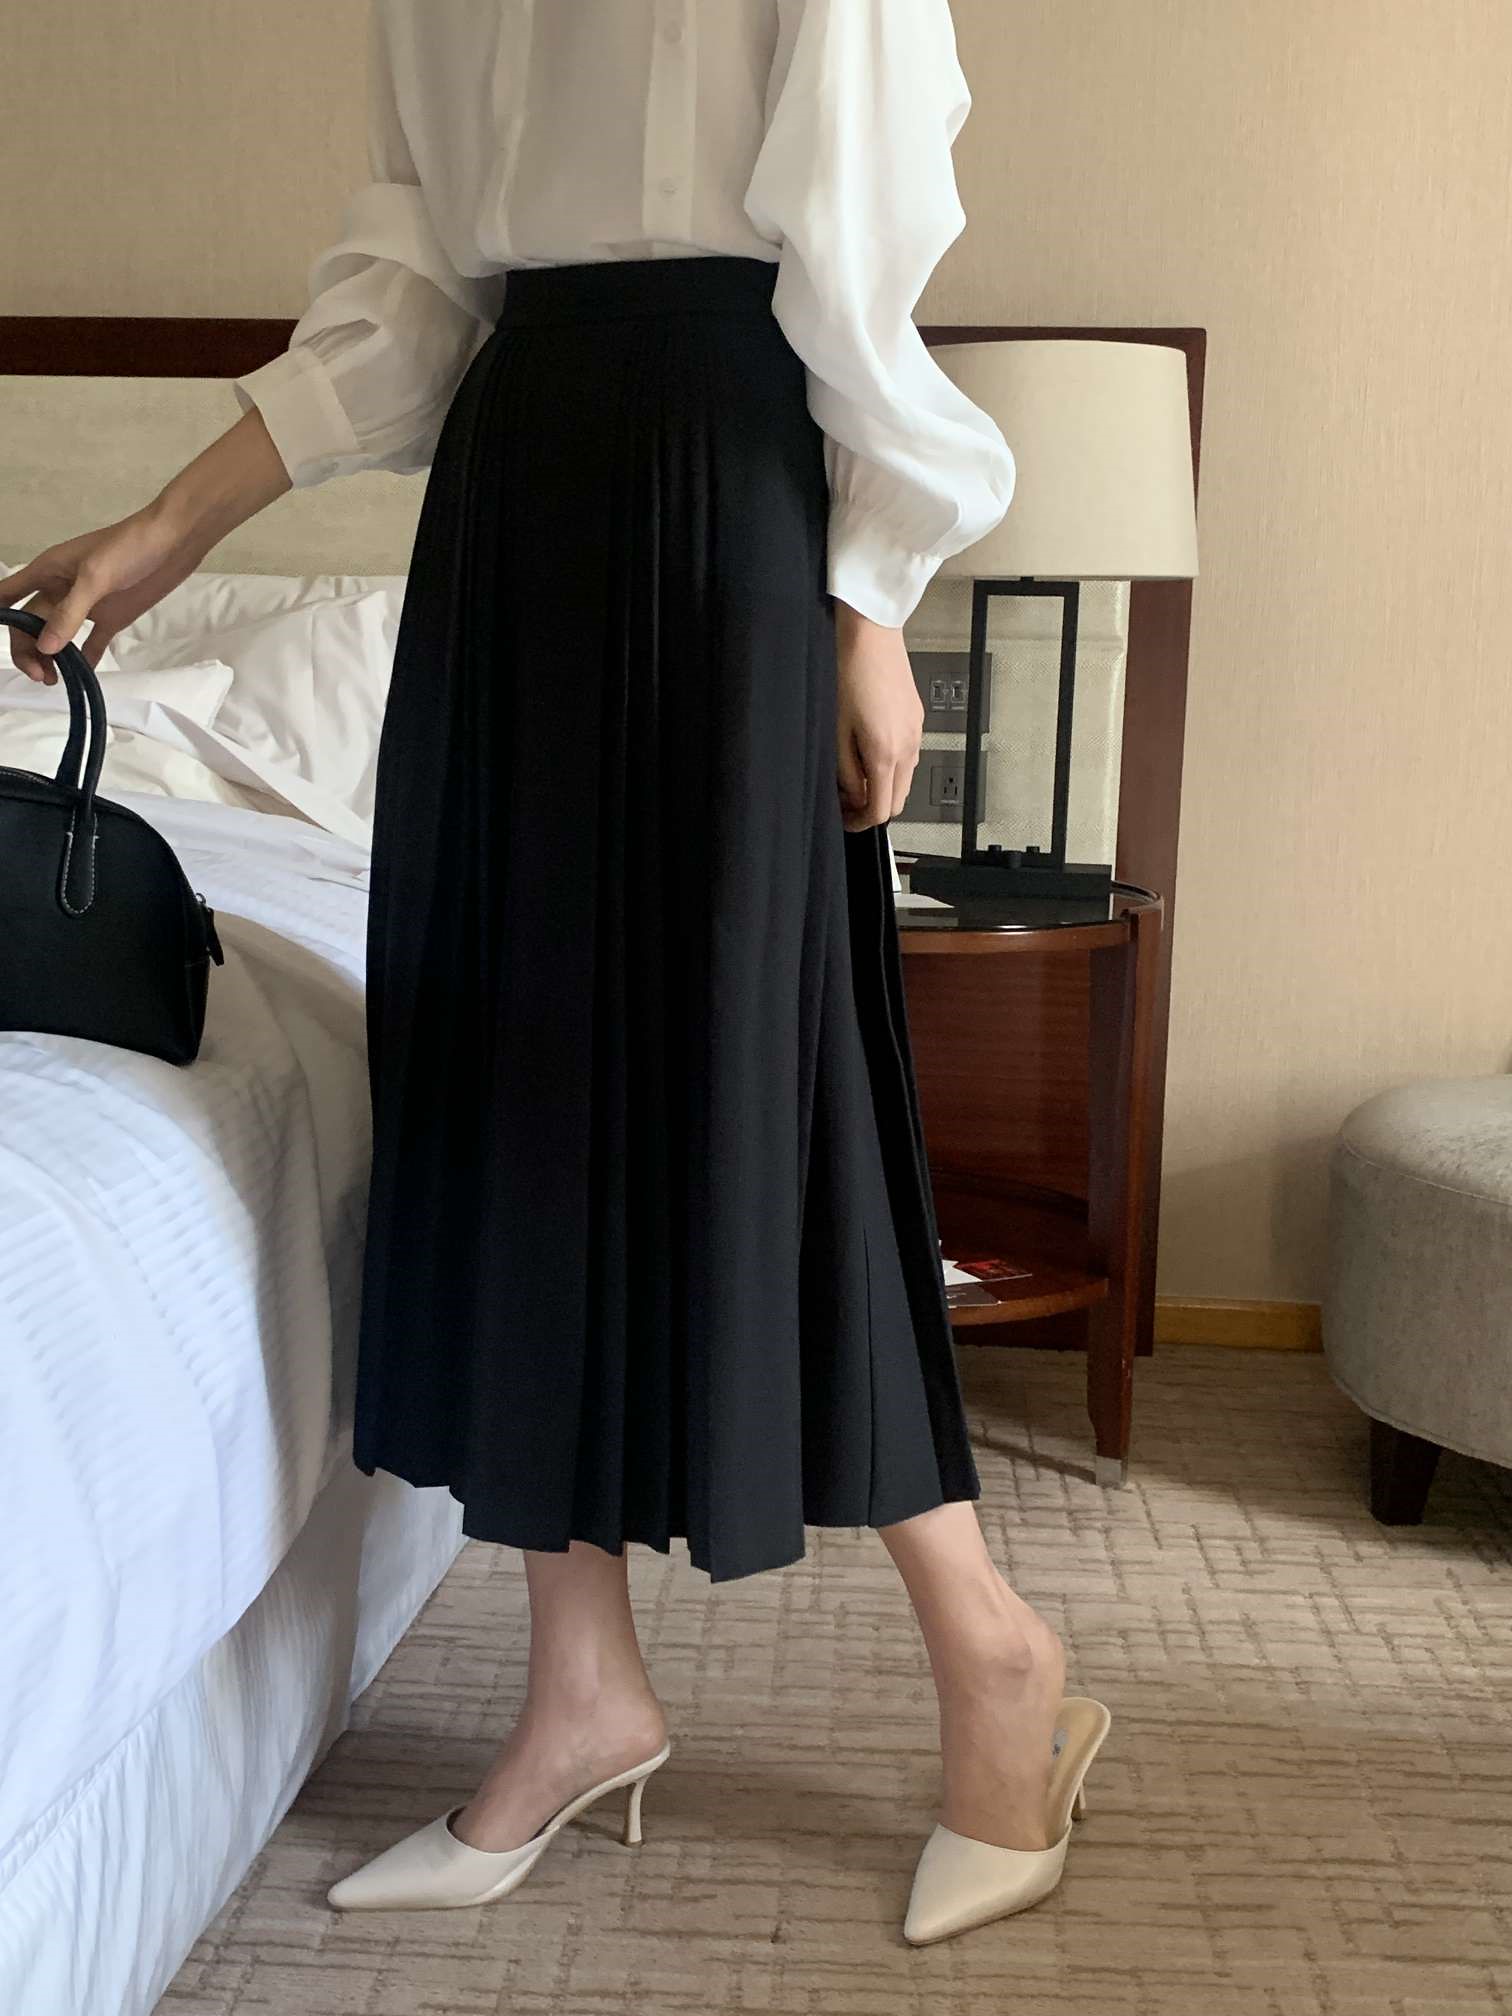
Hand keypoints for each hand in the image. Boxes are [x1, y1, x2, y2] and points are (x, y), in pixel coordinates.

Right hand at [2, 407, 291, 683]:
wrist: (174, 542)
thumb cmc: (129, 548)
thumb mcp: (95, 578)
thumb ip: (69, 613)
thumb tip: (44, 648)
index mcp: (47, 572)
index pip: (8, 596)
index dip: (0, 617)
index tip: (4, 641)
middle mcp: (60, 589)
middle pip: (30, 624)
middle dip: (28, 650)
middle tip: (42, 676)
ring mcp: (85, 605)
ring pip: (57, 636)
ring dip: (52, 658)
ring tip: (55, 680)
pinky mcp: (110, 617)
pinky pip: (90, 643)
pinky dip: (84, 660)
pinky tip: (82, 677)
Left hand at [833, 599, 922, 832]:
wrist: (870, 635)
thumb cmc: (848, 672)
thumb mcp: (836, 730)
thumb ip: (846, 769)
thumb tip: (852, 794)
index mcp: (886, 754)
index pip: (881, 809)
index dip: (860, 822)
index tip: (845, 819)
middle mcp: (908, 746)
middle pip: (897, 800)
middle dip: (872, 807)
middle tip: (846, 801)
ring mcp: (916, 732)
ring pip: (904, 779)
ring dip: (882, 786)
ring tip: (854, 773)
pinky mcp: (916, 718)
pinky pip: (907, 755)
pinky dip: (890, 765)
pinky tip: (868, 750)